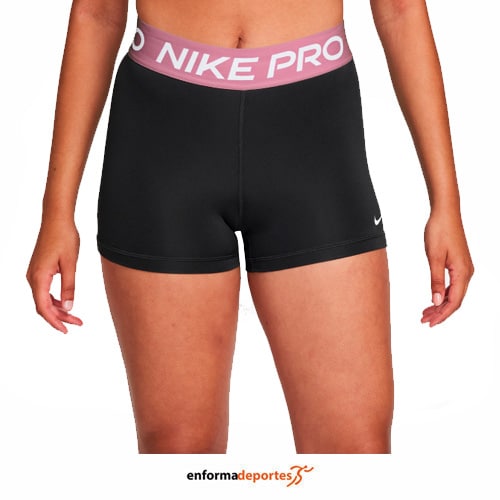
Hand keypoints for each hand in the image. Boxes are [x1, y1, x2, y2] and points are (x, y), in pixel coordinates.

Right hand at [26, 220, 82, 333]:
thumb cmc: (64, 238)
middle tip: (78, 323)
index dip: (54, 321)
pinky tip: (66, 303)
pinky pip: (44, 290)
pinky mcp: (39, 270)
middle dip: (59, 317)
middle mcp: (32, 277)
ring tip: (75, 316)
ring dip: (58, 309)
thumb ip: (69, 287)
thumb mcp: (71, 264)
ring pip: (43, 299)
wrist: (57, 220)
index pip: (43, 307)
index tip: (66, 330)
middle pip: (43, 306)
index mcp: (38, 277)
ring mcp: (34, 274)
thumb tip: (68, 307)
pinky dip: (54, 299)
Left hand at [421, 211, 473, 326]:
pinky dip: (443, 294)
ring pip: (454, 294)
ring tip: (425, 313)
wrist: (445, 214)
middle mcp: (467, 273)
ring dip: (440, 305)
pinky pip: (453, 285)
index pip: (454, 301)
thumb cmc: (439, 232)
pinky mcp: (459, 265)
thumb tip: (437, 301)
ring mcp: (464, 269)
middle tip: (424, 321)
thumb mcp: (434, 257)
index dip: (442, 315)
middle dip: (440, 313)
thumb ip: (436, 280)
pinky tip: (434, 299)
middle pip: (455, 300)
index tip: (429, 323)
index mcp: (463, 272)